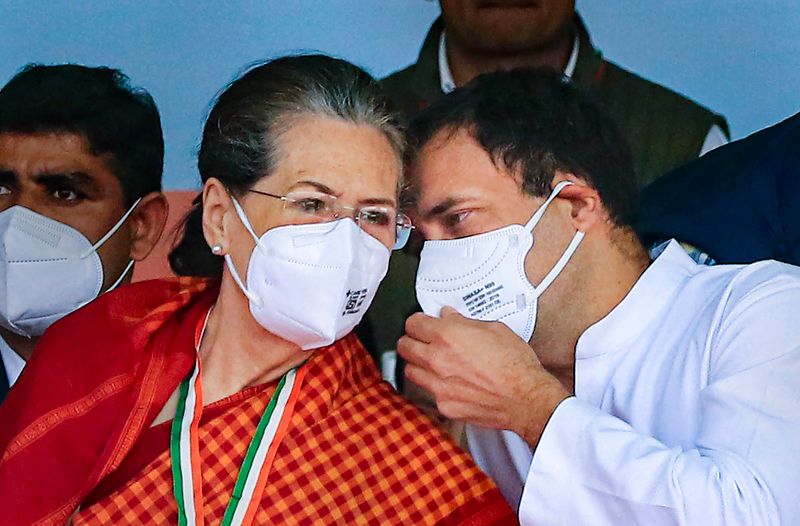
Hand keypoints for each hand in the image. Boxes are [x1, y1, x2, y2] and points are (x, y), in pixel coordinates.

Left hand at [397, 307, 570, 447]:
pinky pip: (428, 392)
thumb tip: (449, 316)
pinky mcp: (444, 405)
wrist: (526, 398)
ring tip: (432, 363)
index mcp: (448, 336)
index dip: (418, 322)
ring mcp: (438, 385)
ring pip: (410, 371)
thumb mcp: (494, 329)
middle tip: (421, 341)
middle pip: (404, 346)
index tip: (422, 324)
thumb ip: (464, 322)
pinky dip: (435, 386)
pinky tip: (449, 382)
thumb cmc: (515, 364)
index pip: (413, 324)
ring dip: (418, 364)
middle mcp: (438, 360)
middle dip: (411, 341)